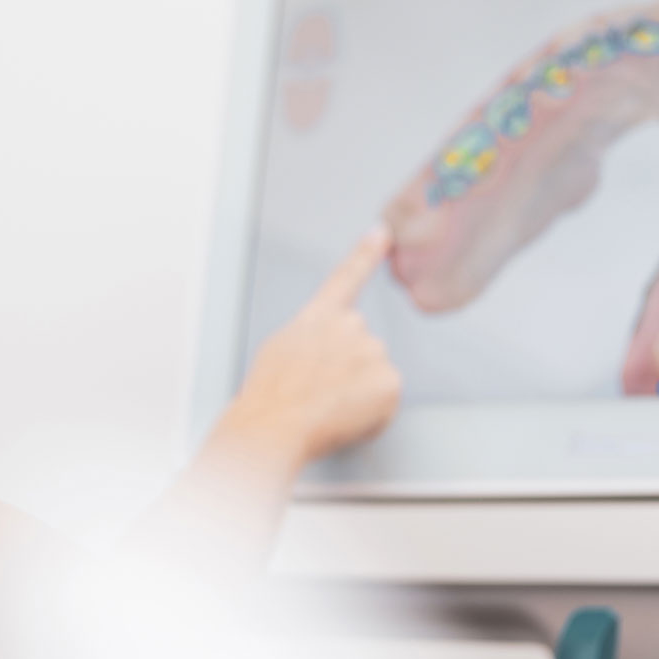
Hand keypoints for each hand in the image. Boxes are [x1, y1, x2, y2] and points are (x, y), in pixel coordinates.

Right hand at [224, 225, 402, 464]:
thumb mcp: (280, 350)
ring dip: (359, 393)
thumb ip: (311, 339)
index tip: (383, 233)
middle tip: (321, 394)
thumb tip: (322, 352)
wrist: (273, 424)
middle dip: (350, 370)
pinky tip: (345, 417)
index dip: (366, 253)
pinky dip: (372, 413)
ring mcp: (372, 350)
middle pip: (363, 347)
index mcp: (319, 317)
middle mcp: (350, 326)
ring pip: (374, 376)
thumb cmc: (268, 396)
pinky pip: (386, 401)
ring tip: (327, 408)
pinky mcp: (389, 380)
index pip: (347, 277)